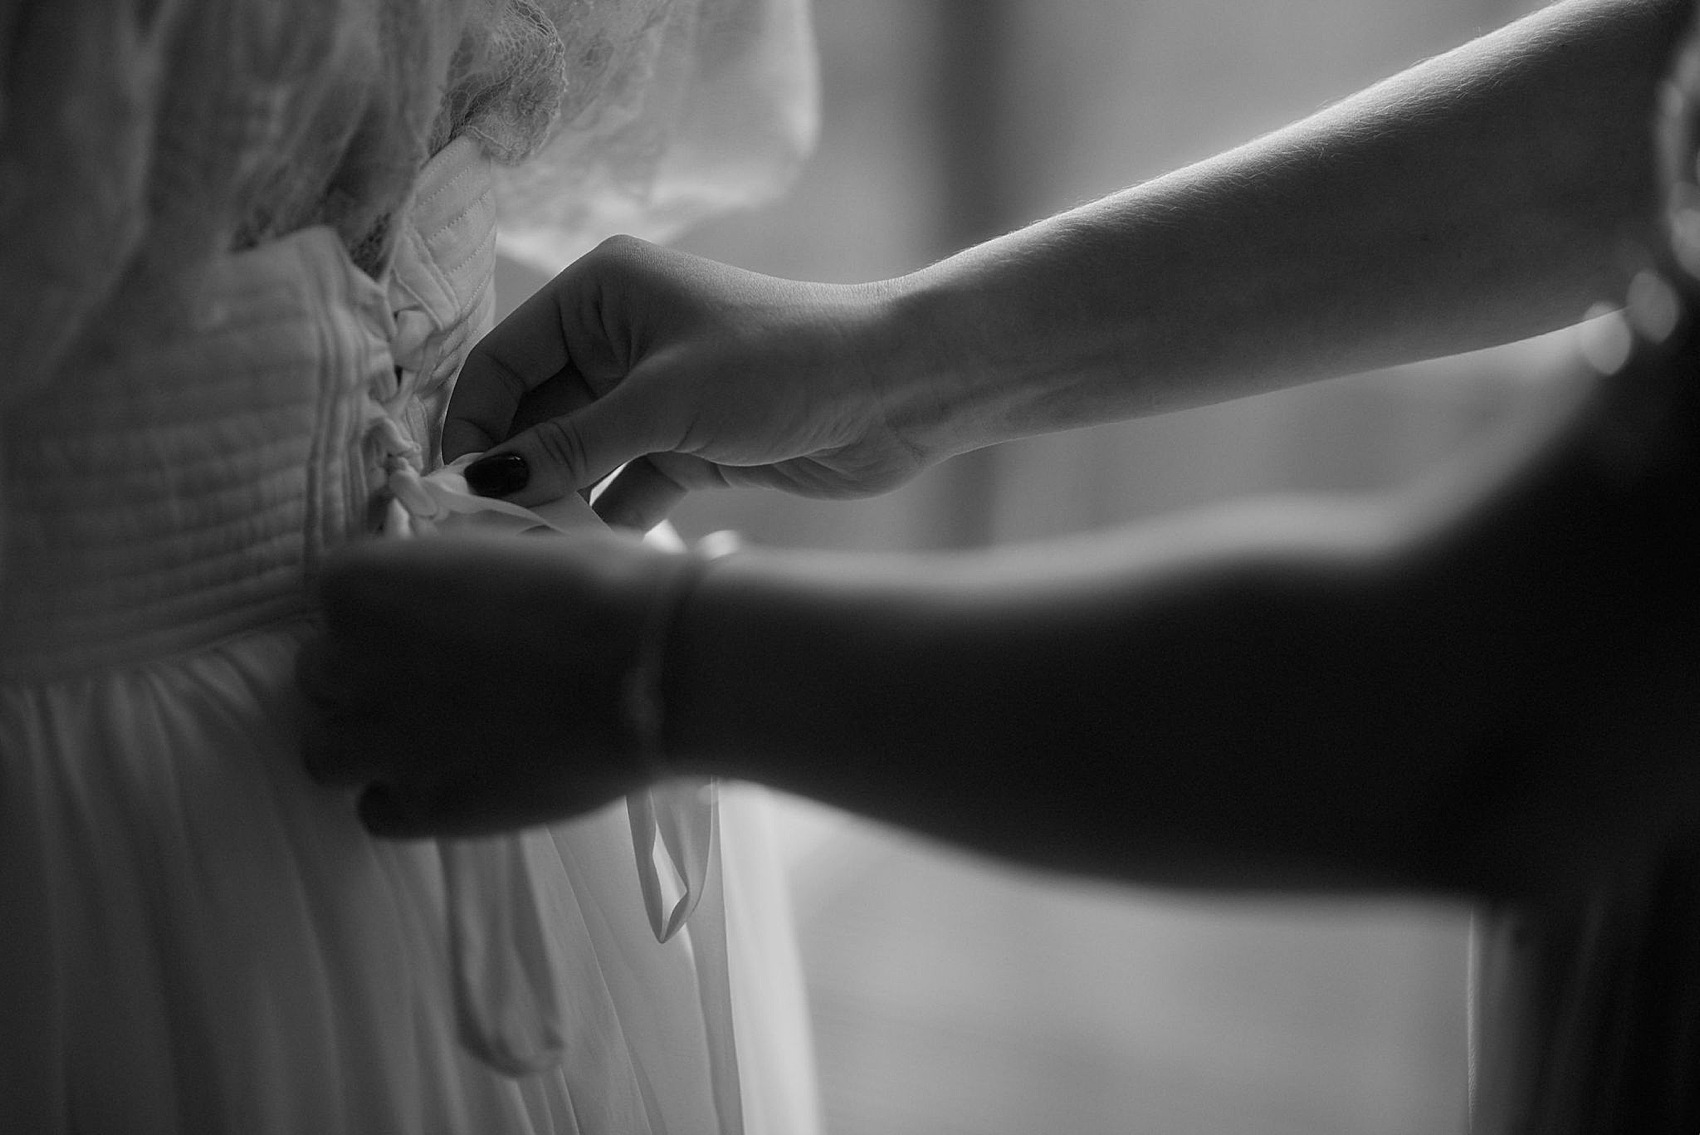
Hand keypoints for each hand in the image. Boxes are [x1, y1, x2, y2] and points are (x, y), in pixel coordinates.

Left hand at [296, 532, 680, 837]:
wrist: (654, 669)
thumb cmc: (600, 586)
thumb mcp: (509, 549)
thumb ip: (452, 576)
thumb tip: (452, 593)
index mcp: (364, 582)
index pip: (338, 598)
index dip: (385, 611)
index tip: (429, 619)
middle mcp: (350, 663)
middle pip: (321, 674)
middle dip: (366, 675)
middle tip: (435, 676)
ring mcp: (380, 743)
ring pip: (324, 752)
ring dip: (367, 741)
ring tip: (430, 736)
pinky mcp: (422, 809)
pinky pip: (375, 812)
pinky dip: (405, 798)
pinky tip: (456, 778)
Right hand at [445, 236, 931, 530]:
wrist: (895, 391)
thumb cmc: (780, 365)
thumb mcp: (664, 402)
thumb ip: (569, 446)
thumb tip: (480, 483)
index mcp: (598, 295)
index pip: (501, 363)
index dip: (473, 427)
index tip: (454, 495)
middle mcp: (617, 340)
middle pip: (534, 417)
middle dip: (514, 474)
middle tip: (487, 541)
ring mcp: (652, 397)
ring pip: (577, 458)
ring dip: (558, 503)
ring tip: (535, 555)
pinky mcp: (687, 446)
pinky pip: (623, 487)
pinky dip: (609, 519)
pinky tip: (596, 555)